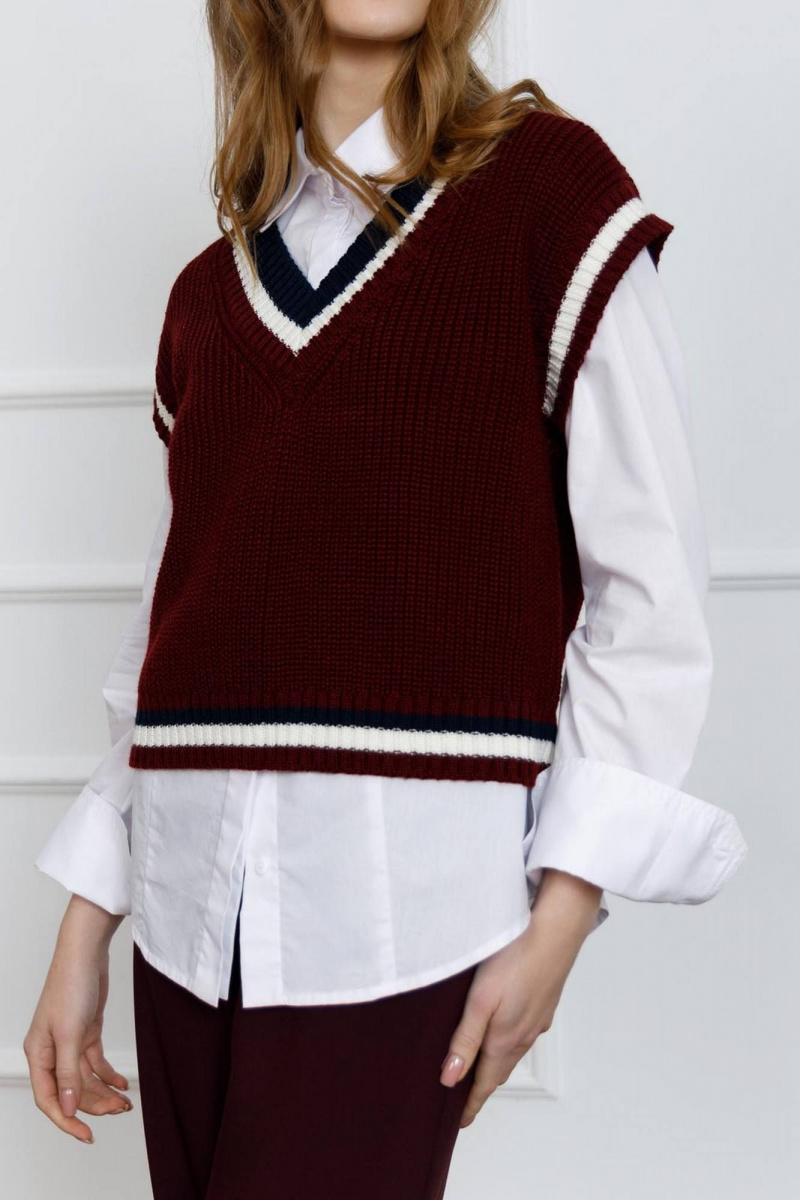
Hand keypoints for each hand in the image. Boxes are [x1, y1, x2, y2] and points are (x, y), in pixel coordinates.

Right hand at [23, 894, 130, 1143]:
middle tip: (117, 1110)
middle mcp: (52, 1051)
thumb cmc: (70, 985)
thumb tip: (68, 1107)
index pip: (49, 1098)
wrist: (87, 952)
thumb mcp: (69, 1032)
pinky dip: (108, 1075)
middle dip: (92, 1104)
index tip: (86, 1134)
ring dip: (103, 1091)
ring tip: (123, 1100)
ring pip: (84, 1079)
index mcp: (38, 1054)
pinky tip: (121, 1083)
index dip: (66, 1120)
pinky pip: (95, 1063)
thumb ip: (69, 1072)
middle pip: (70, 1091)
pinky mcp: (85, 1033)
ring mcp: (69, 1042)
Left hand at [439, 868, 602, 1127]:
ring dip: (496, 1065)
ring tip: (479, 1070)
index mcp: (506, 1039)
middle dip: (481, 1087)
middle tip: (464, 1100)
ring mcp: (537, 1019)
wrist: (556, 931)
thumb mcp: (480, 1000)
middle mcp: (525, 1035)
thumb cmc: (516, 959)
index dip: (471, 1104)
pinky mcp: (544, 1002)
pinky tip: (504, 1032)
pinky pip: (524, 1033)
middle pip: (499, 1070)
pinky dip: (509, 1043)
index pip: (485, 1083)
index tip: (460, 1122)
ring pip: (513, 1051)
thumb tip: (450, 1080)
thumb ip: (465, 1040)